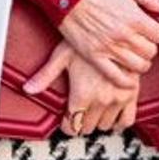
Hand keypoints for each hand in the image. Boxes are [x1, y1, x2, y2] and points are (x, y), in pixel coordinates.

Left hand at [23, 44, 140, 133]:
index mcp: (82, 93)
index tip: (65, 119)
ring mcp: (118, 99)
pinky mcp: (132, 95)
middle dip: (81, 122)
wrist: (117, 31)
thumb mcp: (63, 55)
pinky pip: (126, 121)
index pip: (71, 126)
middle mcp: (101, 100)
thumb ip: (45, 75)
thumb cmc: (89, 39)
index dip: (66, 124)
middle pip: (87, 127)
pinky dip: (118, 122)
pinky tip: (112, 116)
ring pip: (105, 126)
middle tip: (78, 112)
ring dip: (97, 121)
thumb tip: (27, 88)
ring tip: (92, 110)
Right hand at [57, 0, 158, 85]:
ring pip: (138, 66)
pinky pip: (116, 76)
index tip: (150, 29)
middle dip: (149, 46)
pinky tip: (127, 75)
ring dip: (140, 62)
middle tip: (141, 41)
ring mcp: (109, 47)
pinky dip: (125, 80)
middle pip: (151, 52)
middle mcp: (124, 35)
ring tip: (135, 56)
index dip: (156, 32)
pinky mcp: (94, 55)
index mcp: (134, 17)